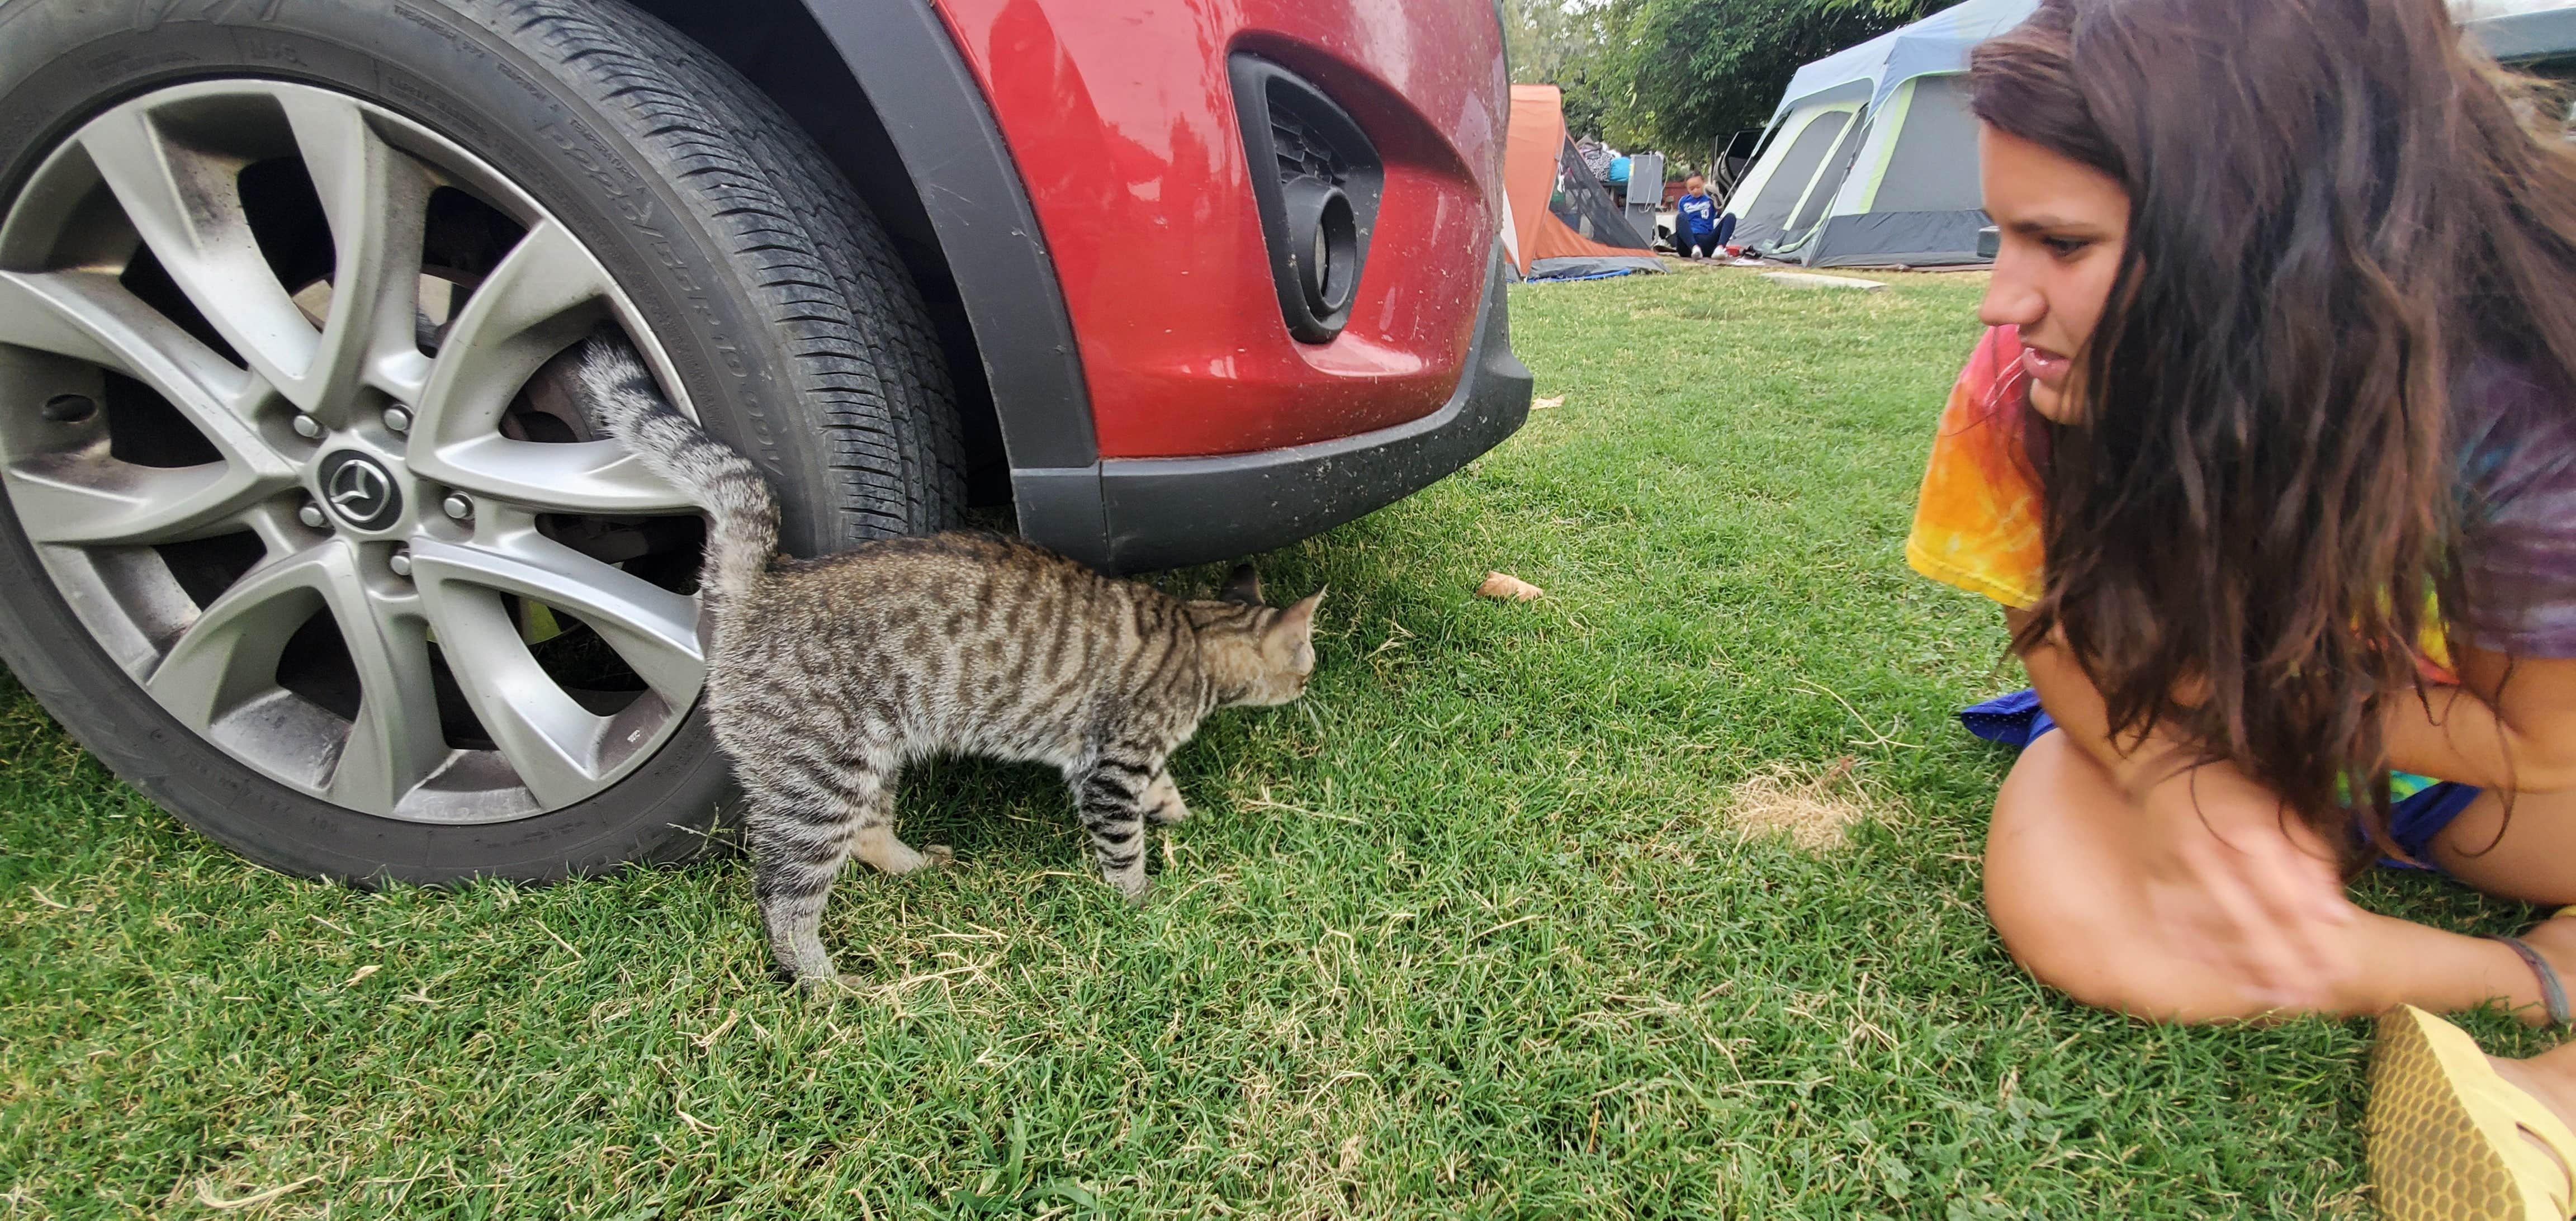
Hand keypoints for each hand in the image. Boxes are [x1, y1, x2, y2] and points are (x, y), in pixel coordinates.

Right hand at [2134, 766, 2361, 1011]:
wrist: (2168, 768)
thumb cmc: (2240, 791)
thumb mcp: (2287, 815)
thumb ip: (2314, 864)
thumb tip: (2338, 920)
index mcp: (2250, 835)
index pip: (2287, 903)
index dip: (2312, 943)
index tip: (2337, 972)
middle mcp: (2210, 855)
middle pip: (2252, 926)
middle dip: (2284, 967)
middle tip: (2310, 999)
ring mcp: (2174, 870)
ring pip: (2214, 934)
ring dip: (2248, 971)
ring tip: (2279, 998)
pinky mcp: (2151, 880)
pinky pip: (2179, 929)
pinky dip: (2204, 955)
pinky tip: (2229, 975)